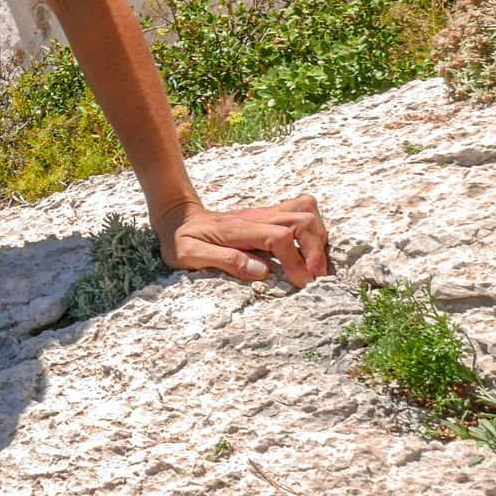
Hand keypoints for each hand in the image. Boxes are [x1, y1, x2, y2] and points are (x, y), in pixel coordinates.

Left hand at [162, 195, 329, 286]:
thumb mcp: (189, 254)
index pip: (279, 237)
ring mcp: (265, 213)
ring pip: (307, 212)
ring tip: (313, 266)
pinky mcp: (270, 215)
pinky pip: (302, 212)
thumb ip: (224, 260)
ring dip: (318, 239)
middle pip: (303, 220)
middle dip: (316, 250)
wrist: (177, 217)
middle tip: (314, 277)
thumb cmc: (181, 239)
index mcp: (238, 228)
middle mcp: (256, 216)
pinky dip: (313, 231)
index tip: (301, 283)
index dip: (296, 261)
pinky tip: (307, 252)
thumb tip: (261, 271)